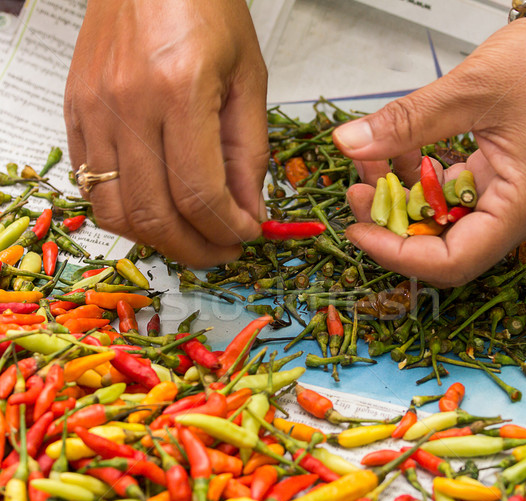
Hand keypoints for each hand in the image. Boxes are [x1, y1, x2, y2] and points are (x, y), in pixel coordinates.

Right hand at [64, 0, 268, 266]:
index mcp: (179, 91)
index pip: (200, 194)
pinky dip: (128, 216)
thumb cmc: (206, 11)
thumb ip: (250, 155)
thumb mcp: (248, 81)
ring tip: (192, 239)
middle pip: (155, 216)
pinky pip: (92, 189)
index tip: (247, 235)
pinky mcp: (75, 114)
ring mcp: (93, 112)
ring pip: (118, 214)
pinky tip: (158, 212)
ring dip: (160, 242)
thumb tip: (248, 214)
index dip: (227, 229)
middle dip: (197, 250)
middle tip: (223, 251)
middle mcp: (127, 105)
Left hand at [333, 8, 525, 287]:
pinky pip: (446, 195)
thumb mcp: (470, 89)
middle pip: (441, 246)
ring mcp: (506, 197)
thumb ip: (406, 122)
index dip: (398, 254)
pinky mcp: (495, 179)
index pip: (452, 260)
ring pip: (439, 221)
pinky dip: (417, 179)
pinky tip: (395, 153)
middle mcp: (515, 211)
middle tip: (357, 193)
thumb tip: (348, 144)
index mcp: (522, 204)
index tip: (358, 231)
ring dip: (399, 199)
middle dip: (392, 224)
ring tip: (368, 165)